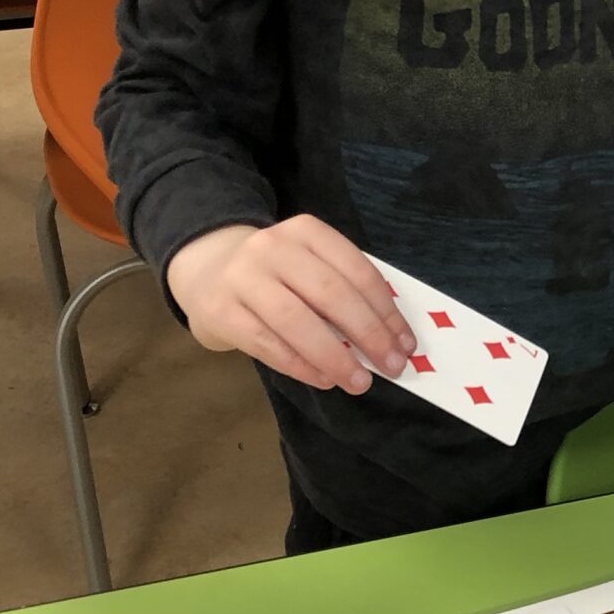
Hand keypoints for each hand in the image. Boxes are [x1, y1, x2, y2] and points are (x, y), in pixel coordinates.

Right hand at [165, 217, 413, 393]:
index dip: (386, 311)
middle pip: (330, 294)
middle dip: (368, 334)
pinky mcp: (221, 310)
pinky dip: (300, 365)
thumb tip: (388, 339)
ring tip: (359, 383)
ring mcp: (243, 278)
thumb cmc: (276, 274)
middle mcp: (272, 248)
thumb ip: (343, 290)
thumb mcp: (309, 264)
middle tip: (392, 366)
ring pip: (297, 321)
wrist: (207, 268)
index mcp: (306, 231)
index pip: (356, 271)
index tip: (406, 343)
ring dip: (335, 357)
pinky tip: (324, 379)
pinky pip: (267, 344)